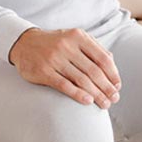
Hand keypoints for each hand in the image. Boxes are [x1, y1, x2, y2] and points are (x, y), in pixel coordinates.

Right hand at [8, 27, 122, 108]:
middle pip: (94, 71)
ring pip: (81, 79)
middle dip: (106, 87)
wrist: (24, 43)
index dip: (112, 74)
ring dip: (96, 94)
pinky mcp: (44, 71)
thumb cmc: (55, 43)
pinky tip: (88, 101)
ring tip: (104, 104)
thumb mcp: (74, 38)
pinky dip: (78, 94)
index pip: (102, 57)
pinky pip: (64, 85)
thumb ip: (92, 47)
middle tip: (114, 99)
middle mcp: (67, 46)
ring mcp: (54, 58)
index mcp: (78, 36)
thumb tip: (112, 64)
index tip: (117, 86)